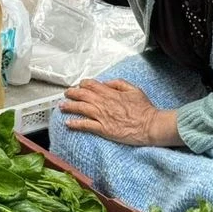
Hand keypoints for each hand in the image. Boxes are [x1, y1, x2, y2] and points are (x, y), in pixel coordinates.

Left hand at [59, 79, 176, 146]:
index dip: (82, 84)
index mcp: (111, 93)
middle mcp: (103, 103)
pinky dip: (75, 123)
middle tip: (66, 94)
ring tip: (62, 106)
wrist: (150, 125)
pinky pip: (85, 125)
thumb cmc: (144, 109)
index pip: (91, 85)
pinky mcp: (103, 129)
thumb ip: (118, 83)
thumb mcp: (134, 89)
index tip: (79, 85)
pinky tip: (68, 123)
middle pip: (82, 95)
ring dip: (69, 106)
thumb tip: (106, 83)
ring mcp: (102, 116)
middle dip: (72, 93)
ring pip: (80, 108)